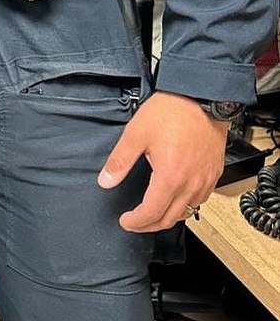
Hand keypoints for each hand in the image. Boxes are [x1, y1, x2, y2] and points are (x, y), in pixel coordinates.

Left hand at [97, 91, 229, 231]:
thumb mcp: (136, 133)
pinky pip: (201, 200)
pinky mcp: (215, 173)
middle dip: (149, 225)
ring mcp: (206, 180)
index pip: (151, 213)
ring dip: (168, 217)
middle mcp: (192, 184)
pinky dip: (185, 206)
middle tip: (135, 222)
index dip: (135, 222)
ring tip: (153, 212)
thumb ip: (120, 161)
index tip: (125, 221)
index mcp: (170, 177)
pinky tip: (175, 197)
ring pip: (188, 212)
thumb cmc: (172, 111)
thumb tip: (106, 180)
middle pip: (170, 219)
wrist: (201, 96)